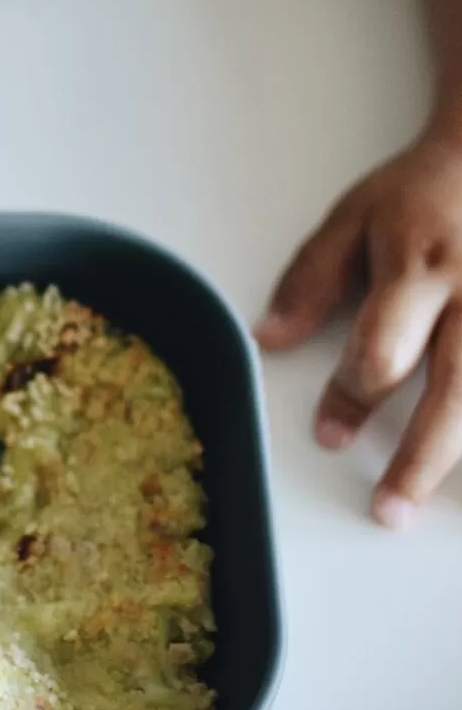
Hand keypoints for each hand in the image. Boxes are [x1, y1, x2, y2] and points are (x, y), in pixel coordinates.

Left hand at [256, 132, 461, 526]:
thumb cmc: (425, 193)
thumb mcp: (355, 218)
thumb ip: (310, 281)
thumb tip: (266, 340)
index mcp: (420, 267)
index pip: (382, 347)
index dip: (353, 395)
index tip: (329, 436)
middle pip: (456, 388)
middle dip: (422, 457)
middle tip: (388, 510)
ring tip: (454, 516)